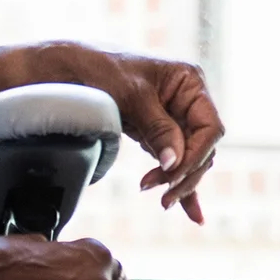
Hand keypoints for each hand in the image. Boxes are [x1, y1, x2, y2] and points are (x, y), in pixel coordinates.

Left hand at [37, 44, 223, 221]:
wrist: (70, 66)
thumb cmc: (102, 69)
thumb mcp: (132, 96)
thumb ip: (158, 129)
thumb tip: (174, 163)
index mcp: (190, 83)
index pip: (210, 128)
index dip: (196, 155)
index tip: (171, 174)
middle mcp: (187, 100)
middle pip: (202, 148)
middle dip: (184, 174)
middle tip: (161, 195)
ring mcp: (174, 117)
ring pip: (189, 159)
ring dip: (177, 182)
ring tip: (161, 202)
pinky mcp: (158, 133)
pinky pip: (175, 162)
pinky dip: (181, 184)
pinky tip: (193, 214)